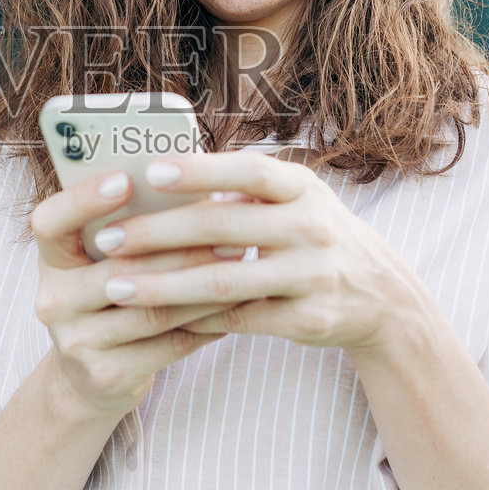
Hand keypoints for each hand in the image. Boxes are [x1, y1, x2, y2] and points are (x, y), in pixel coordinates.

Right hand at [30, 170, 240, 421]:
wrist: (92, 379)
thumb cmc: (111, 301)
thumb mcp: (104, 263)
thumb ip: (133, 229)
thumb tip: (200, 187)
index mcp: (52, 261)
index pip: (49, 222)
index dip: (82, 200)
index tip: (124, 179)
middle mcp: (54, 300)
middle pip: (119, 267)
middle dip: (180, 246)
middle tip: (229, 228)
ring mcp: (76, 341)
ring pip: (151, 308)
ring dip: (202, 285)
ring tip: (240, 263)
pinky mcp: (106, 374)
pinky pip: (168, 344)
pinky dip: (207, 323)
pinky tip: (236, 305)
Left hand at [92, 152, 427, 353]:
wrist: (382, 296)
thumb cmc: (315, 236)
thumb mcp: (297, 200)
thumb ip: (244, 188)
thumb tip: (161, 175)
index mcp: (304, 188)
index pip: (248, 170)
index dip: (200, 170)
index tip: (148, 172)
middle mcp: (312, 227)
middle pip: (223, 227)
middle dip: (158, 233)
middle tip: (106, 239)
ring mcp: (313, 275)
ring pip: (225, 281)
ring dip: (164, 285)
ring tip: (116, 286)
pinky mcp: (308, 319)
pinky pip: (239, 320)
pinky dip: (196, 319)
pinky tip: (157, 316)